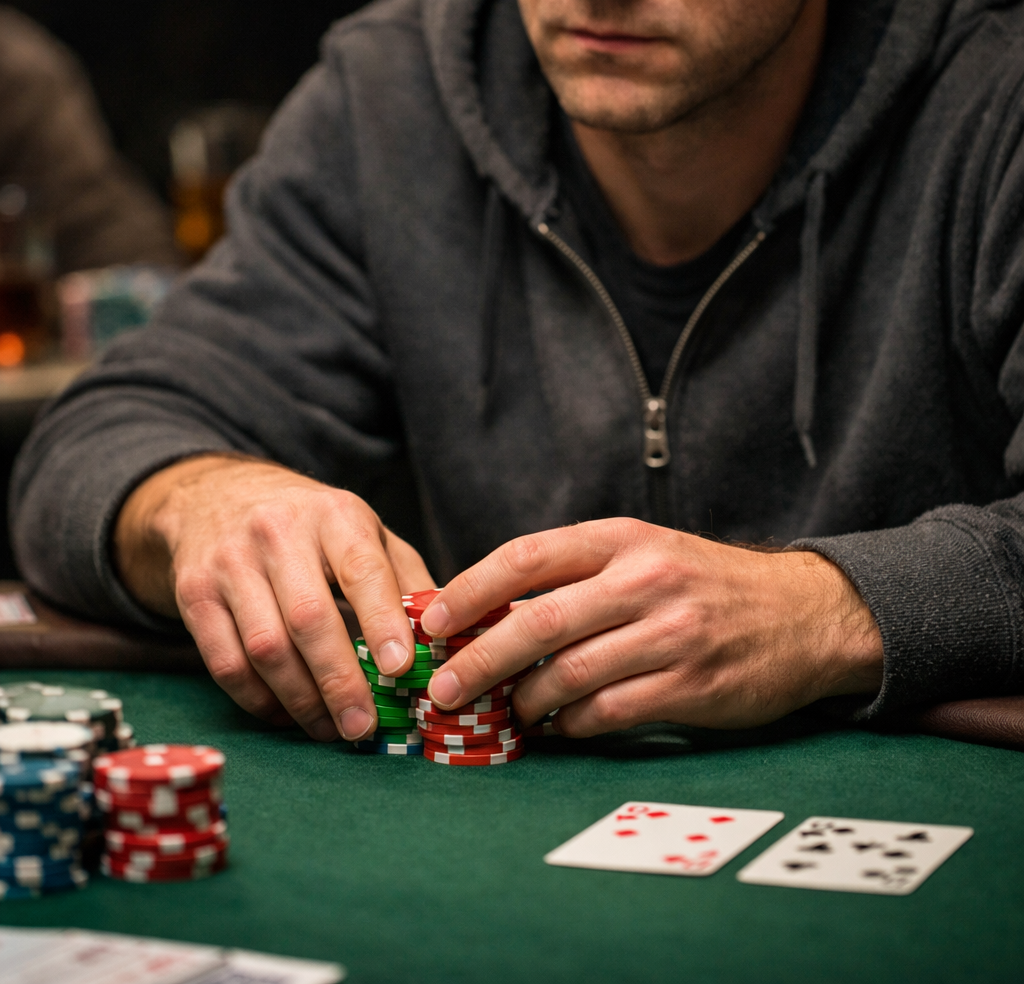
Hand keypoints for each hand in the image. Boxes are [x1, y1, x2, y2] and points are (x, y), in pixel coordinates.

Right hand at [114, 454, 433, 740]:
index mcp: (335, 515)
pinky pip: (226, 663)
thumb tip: (445, 640)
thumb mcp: (366, 532)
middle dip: (339, 682)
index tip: (401, 669)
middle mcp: (278, 532)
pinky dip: (259, 701)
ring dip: (301, 701)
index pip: (362, 570)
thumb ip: (407, 580)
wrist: (218, 497)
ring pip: (266, 648)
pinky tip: (288, 714)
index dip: (382, 622)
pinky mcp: (193, 593)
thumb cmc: (313, 527)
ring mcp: (230, 563)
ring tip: (331, 730)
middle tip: (363, 727)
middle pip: (309, 619)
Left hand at [419, 518, 882, 734]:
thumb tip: (491, 614)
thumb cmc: (706, 584)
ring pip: (568, 674)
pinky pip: (609, 713)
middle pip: (538, 623)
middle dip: (479, 660)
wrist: (805, 613)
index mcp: (624, 539)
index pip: (528, 556)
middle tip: (443, 690)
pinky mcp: (692, 686)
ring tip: (512, 711)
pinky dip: (572, 724)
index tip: (431, 619)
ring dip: (525, 700)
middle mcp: (645, 580)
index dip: (471, 588)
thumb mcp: (646, 554)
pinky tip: (561, 725)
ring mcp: (671, 634)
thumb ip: (578, 576)